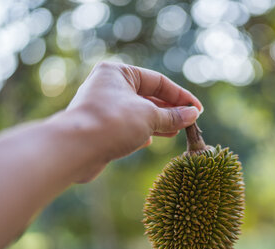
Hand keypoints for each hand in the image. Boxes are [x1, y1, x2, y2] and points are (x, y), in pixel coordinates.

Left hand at [65, 61, 201, 181]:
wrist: (76, 149)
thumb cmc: (112, 123)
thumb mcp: (149, 117)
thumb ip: (173, 116)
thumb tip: (192, 115)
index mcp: (119, 73)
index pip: (158, 81)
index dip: (180, 96)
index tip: (197, 110)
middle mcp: (109, 86)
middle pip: (148, 96)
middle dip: (170, 110)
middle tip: (189, 122)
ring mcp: (103, 108)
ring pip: (138, 113)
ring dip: (158, 122)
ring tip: (176, 132)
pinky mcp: (100, 128)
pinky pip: (126, 127)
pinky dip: (141, 132)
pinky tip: (150, 141)